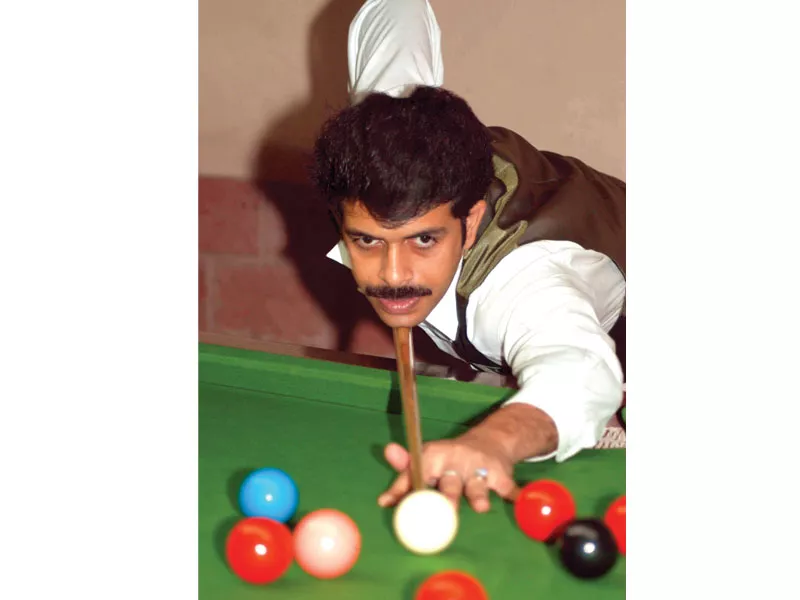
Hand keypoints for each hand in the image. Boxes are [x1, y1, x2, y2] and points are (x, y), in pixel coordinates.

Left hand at [377, 431, 518, 512]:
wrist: (490, 441)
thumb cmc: (450, 459)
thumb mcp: (426, 461)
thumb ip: (405, 478)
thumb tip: (382, 502)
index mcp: (434, 456)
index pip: (416, 472)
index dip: (402, 489)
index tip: (388, 503)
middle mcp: (455, 460)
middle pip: (449, 482)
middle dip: (445, 497)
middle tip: (438, 512)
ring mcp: (479, 467)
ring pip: (477, 485)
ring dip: (478, 496)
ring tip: (479, 508)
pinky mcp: (501, 473)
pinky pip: (506, 487)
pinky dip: (511, 494)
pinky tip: (516, 501)